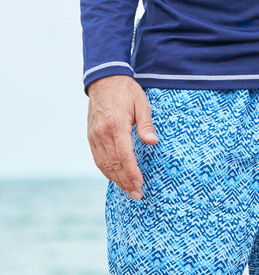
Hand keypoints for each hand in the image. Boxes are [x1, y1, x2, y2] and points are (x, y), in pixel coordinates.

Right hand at [87, 75, 157, 199]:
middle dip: (126, 182)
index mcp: (116, 125)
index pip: (124, 156)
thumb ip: (146, 124)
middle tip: (137, 195)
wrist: (104, 79)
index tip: (140, 185)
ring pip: (104, 164)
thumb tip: (153, 142)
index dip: (132, 173)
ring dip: (116, 180)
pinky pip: (97, 158)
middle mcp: (102, 133)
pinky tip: (115, 177)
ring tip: (128, 190)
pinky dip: (106, 170)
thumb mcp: (142, 103)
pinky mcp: (91, 136)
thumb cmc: (127, 91)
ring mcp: (94, 135)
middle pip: (114, 164)